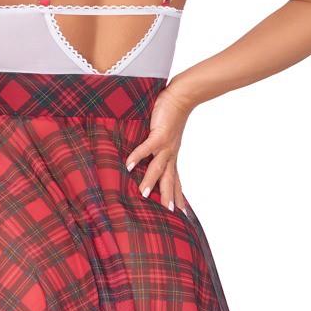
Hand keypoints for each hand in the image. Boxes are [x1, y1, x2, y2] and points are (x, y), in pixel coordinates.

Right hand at [124, 84, 193, 213]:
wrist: (181, 96)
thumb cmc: (172, 113)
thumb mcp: (166, 134)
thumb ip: (156, 145)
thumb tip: (147, 153)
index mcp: (172, 155)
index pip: (175, 179)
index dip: (177, 195)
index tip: (182, 212)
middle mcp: (170, 153)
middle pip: (169, 179)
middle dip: (168, 197)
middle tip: (169, 214)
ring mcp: (165, 145)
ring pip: (158, 167)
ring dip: (151, 181)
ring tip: (143, 194)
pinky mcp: (159, 134)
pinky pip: (147, 148)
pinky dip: (138, 156)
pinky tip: (129, 165)